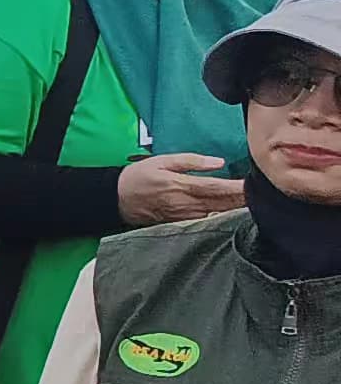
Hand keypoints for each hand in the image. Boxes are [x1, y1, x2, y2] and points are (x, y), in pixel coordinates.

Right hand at [120, 152, 245, 226]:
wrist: (117, 199)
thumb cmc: (139, 177)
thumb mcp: (162, 161)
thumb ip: (191, 161)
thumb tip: (218, 162)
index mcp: (183, 186)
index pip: (218, 188)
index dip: (239, 188)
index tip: (256, 186)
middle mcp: (187, 204)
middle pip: (223, 203)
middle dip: (244, 200)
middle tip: (267, 195)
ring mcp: (185, 216)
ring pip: (218, 213)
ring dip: (236, 209)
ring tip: (256, 204)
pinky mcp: (182, 223)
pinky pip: (207, 220)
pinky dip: (223, 216)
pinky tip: (234, 214)